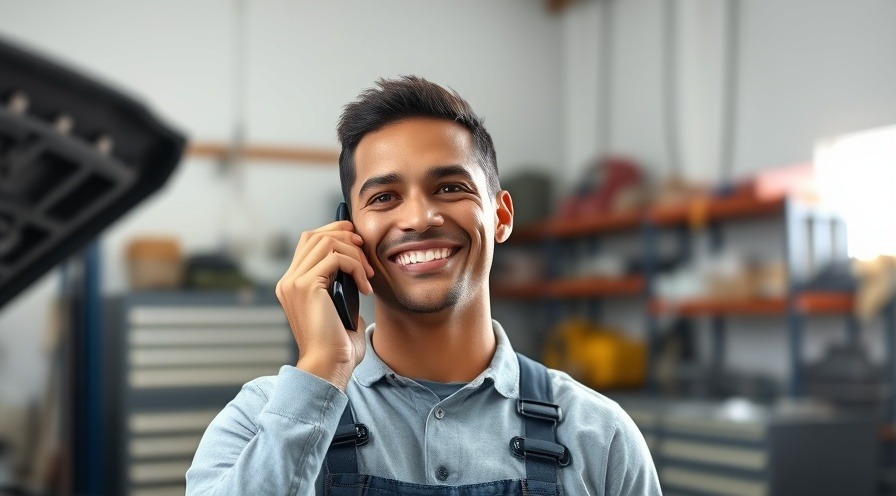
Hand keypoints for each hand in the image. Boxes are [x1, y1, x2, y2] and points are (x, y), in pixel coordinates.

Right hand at [275, 220, 373, 390]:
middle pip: (314, 235)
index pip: (308, 242)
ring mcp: (294, 282)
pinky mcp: (306, 286)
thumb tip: (357, 269)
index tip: (358, 243)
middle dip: (344, 235)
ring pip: (326, 242)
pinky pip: (336, 258)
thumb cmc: (338, 346)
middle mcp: (288, 281)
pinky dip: (356, 267)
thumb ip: (341, 287)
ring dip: (353, 253)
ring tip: (367, 275)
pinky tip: (364, 287)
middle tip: (365, 252)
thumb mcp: (340, 310)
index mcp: (293, 285)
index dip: (334, 233)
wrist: (328, 368)